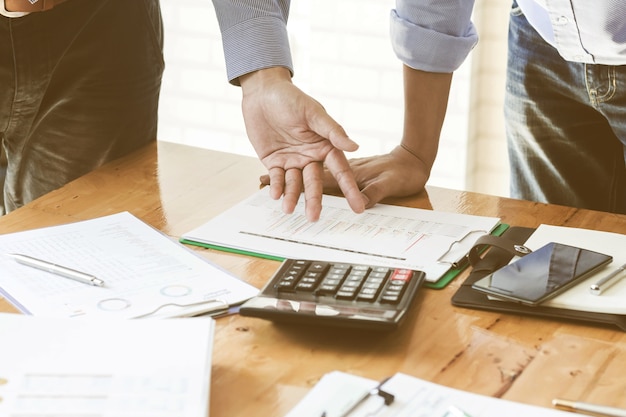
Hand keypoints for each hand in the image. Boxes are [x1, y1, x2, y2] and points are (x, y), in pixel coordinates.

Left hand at [240, 68, 365, 220]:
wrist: (262, 93)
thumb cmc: (290, 98)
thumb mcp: (313, 113)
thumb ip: (333, 131)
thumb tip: (354, 147)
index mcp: (325, 145)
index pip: (340, 170)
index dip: (349, 188)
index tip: (357, 206)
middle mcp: (311, 156)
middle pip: (315, 183)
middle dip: (314, 200)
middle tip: (314, 217)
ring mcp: (293, 160)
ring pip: (295, 184)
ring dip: (292, 197)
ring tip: (289, 209)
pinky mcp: (275, 161)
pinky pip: (277, 179)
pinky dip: (277, 187)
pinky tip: (276, 196)